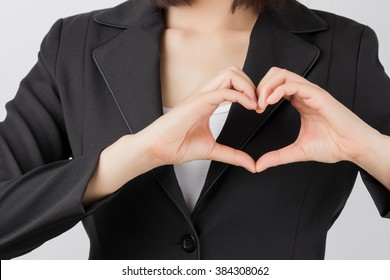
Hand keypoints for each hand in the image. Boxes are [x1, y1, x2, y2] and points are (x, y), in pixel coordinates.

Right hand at [137, 67, 257, 172]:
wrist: (157, 150)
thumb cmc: (177, 146)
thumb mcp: (213, 150)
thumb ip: (233, 155)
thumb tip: (251, 165)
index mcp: (208, 101)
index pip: (232, 83)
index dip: (250, 92)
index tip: (259, 109)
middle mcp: (205, 94)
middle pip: (234, 71)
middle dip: (252, 84)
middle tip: (260, 103)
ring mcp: (201, 96)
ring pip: (230, 74)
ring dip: (248, 86)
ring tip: (255, 104)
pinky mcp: (198, 102)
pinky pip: (224, 91)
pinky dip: (241, 96)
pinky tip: (250, 106)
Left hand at [255, 67, 377, 172]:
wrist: (353, 148)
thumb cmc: (332, 145)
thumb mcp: (297, 151)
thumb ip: (277, 156)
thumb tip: (258, 166)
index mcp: (300, 101)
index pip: (275, 86)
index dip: (262, 94)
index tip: (255, 110)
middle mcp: (304, 94)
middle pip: (276, 74)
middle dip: (261, 86)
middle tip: (255, 105)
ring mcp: (311, 93)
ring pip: (283, 75)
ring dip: (267, 86)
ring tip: (261, 104)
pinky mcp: (318, 95)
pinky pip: (294, 84)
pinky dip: (278, 90)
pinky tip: (270, 102)